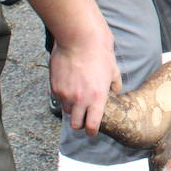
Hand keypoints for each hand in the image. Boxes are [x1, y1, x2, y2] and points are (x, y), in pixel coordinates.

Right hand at [49, 0, 120, 136]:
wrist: (79, 39)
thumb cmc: (99, 53)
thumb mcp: (113, 70)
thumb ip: (114, 84)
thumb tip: (115, 91)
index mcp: (97, 98)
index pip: (91, 126)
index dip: (91, 131)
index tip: (92, 131)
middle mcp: (80, 99)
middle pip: (76, 124)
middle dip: (80, 122)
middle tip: (83, 116)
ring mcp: (66, 94)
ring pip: (66, 111)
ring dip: (71, 108)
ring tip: (77, 96)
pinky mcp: (55, 86)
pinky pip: (58, 98)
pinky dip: (63, 96)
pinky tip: (69, 85)